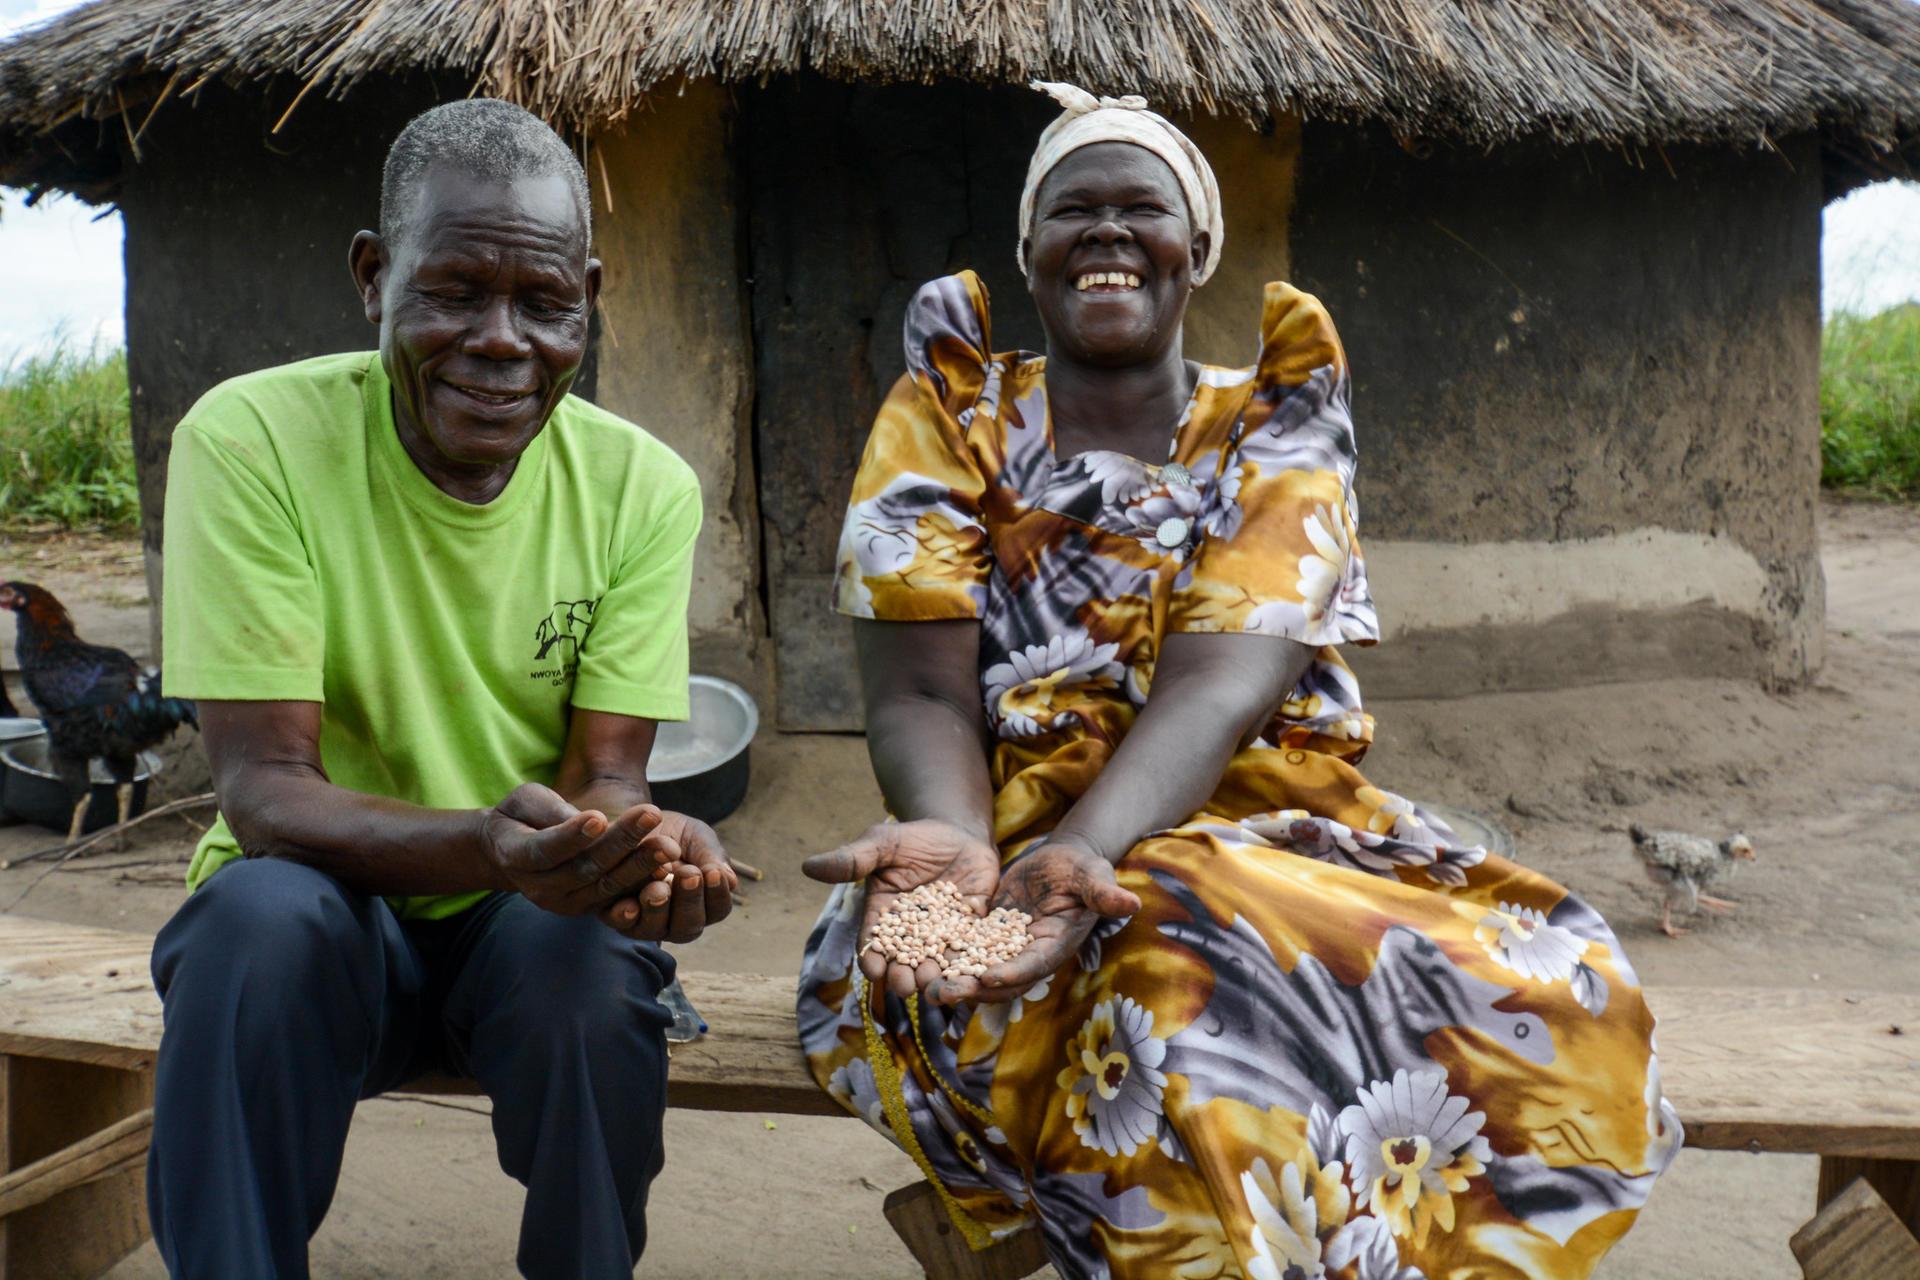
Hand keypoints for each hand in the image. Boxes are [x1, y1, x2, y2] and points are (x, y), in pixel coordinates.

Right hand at [479, 784, 671, 914]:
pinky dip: (641, 883)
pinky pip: (615, 898)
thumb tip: (587, 820)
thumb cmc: (520, 816)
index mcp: (515, 856)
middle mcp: (538, 887)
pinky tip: (666, 865)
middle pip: (583, 868)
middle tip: (653, 815)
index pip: (545, 849)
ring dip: (640, 865)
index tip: (600, 816)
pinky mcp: (585, 907)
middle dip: (621, 842)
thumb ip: (550, 810)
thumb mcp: (525, 802)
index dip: (572, 835)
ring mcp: (562, 903)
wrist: (510, 851)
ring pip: (604, 886)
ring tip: (668, 844)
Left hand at [598, 810, 738, 942]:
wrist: (631, 822)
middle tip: (689, 875)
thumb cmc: (674, 833)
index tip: (713, 872)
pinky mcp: (616, 916)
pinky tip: (630, 903)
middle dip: (690, 901)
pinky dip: (626, 914)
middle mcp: (676, 920)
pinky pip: (622, 922)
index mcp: (703, 903)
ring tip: (660, 886)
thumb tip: (731, 880)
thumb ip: (711, 856)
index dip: (717, 894)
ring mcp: (646, 922)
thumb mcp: (696, 837)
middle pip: (689, 926)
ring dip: (659, 909)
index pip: (717, 909)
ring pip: (656, 929)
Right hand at [802, 818, 1001, 998]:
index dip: (871, 958)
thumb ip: (852, 859)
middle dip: (902, 977)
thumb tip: (807, 866)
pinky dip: (969, 963)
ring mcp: (942, 934)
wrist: (958, 832)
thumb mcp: (882, 844)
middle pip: (903, 962)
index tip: (873, 969)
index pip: (873, 943)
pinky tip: (971, 973)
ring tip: (935, 985)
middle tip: (905, 985)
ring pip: (935, 964)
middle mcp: (912, 932)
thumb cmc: (914, 838)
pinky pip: (970, 951)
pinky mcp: (971, 930)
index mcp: (884, 916)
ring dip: (934, 977)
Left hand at [925, 837, 1139, 1006]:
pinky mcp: (987, 936)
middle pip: (998, 980)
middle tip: (942, 993)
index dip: (1010, 973)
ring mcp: (1006, 949)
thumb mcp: (1093, 876)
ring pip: (976, 973)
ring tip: (923, 987)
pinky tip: (916, 962)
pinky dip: (943, 961)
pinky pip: (964, 953)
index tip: (987, 976)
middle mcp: (1028, 955)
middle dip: (971, 989)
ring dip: (952, 982)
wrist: (1062, 862)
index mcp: (1054, 945)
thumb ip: (1104, 893)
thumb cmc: (1082, 868)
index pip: (1032, 965)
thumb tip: (1131, 903)